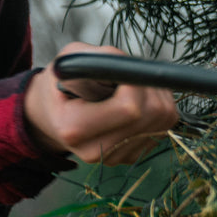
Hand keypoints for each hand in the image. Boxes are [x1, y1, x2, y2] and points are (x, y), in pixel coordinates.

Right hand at [23, 43, 178, 164]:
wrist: (52, 113)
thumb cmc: (62, 81)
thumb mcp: (71, 59)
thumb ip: (101, 57)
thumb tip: (137, 67)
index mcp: (73, 128)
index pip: (129, 108)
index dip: (136, 81)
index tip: (124, 69)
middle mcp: (95, 150)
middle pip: (151, 115)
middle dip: (149, 85)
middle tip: (132, 74)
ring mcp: (115, 158)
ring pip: (163, 122)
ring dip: (157, 94)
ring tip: (133, 84)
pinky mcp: (131, 157)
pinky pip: (163, 128)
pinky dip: (158, 108)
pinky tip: (138, 100)